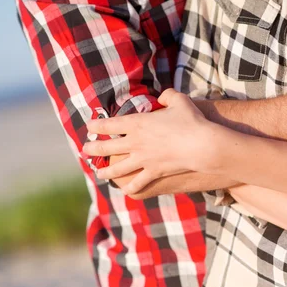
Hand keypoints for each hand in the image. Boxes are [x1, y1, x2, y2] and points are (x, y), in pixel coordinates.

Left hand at [83, 89, 213, 194]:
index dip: (97, 125)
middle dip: (93, 149)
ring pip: (117, 168)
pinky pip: (137, 183)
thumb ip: (169, 96)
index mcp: (137, 123)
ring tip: (99, 173)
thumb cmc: (192, 121)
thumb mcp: (180, 101)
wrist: (201, 145)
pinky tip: (126, 189)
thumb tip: (164, 96)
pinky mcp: (153, 172)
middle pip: (107, 147)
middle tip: (85, 150)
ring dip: (106, 171)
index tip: (89, 126)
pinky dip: (131, 187)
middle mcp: (135, 142)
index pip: (109, 124)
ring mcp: (143, 159)